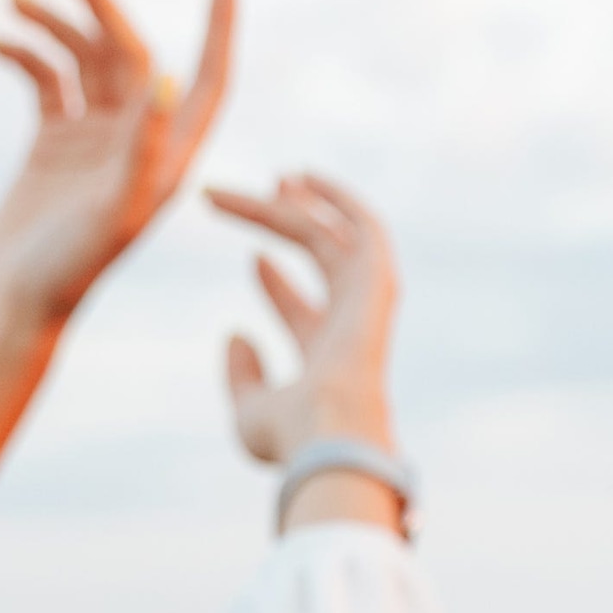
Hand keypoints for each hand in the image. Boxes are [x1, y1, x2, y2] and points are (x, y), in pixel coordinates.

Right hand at [0, 0, 234, 331]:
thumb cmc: (70, 268)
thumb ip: (144, 146)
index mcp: (172, 158)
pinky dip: (25, 52)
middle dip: (103, 4)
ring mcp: (95, 138)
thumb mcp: (116, 208)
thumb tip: (166, 75)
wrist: (13, 301)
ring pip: (85, 57)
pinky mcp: (53, 140)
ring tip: (16, 2)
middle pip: (133, 52)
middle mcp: (140, 142)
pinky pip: (46, 77)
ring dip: (55, 23)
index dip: (221, 27)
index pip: (209, 78)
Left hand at [207, 171, 403, 482]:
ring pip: (331, 238)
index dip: (273, 282)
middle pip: (319, 264)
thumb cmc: (290, 436)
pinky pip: (363, 227)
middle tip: (270, 192)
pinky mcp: (377, 280)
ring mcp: (366, 303)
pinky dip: (338, 200)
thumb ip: (241, 374)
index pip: (300, 310)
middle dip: (294, 228)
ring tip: (280, 177)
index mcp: (325, 360)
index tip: (251, 258)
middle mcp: (349, 326)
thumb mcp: (249, 410)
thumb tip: (234, 334)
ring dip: (306, 206)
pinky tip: (305, 179)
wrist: (327, 432)